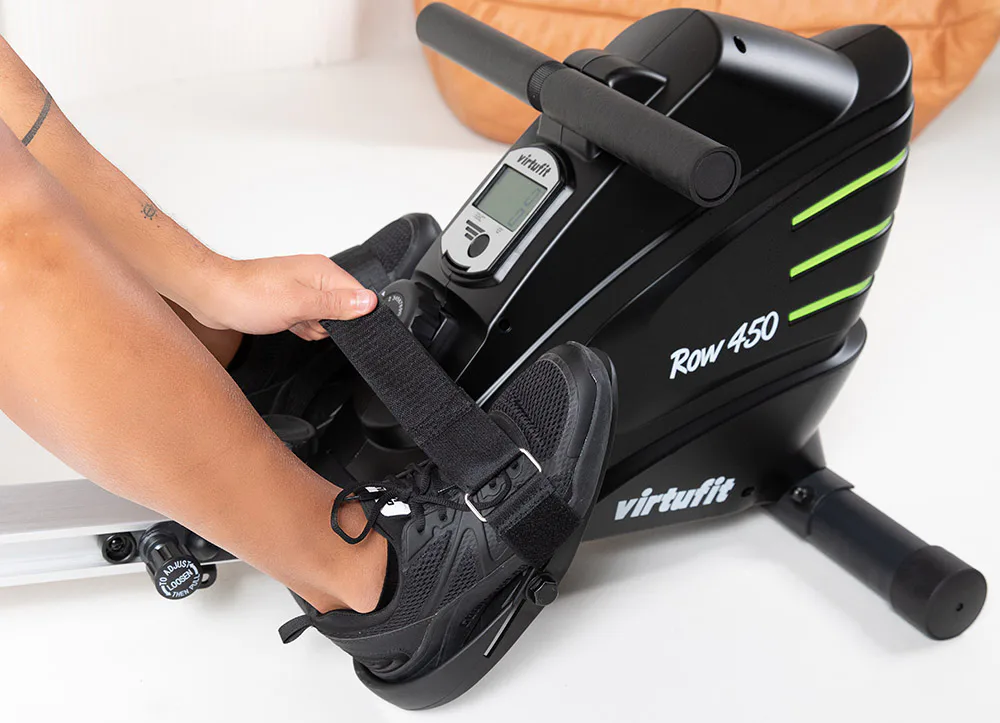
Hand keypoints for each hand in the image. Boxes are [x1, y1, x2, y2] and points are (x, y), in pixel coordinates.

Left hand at [192, 255, 377, 339]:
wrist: (212, 296)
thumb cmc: (248, 296)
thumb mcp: (300, 304)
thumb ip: (337, 304)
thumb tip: (369, 302)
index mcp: (322, 271)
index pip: (358, 295)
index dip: (352, 316)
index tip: (332, 323)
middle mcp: (314, 276)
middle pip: (343, 309)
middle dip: (328, 324)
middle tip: (305, 321)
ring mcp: (301, 288)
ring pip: (326, 317)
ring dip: (312, 327)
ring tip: (291, 321)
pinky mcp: (290, 300)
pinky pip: (309, 319)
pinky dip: (301, 326)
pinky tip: (286, 325)